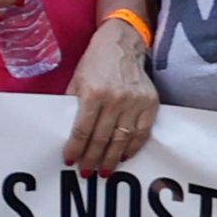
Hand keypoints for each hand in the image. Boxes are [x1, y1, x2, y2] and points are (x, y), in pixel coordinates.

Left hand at [63, 13, 158, 174]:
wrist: (122, 44)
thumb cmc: (95, 62)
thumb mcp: (77, 80)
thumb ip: (72, 104)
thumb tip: (66, 132)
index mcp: (94, 93)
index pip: (83, 130)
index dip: (75, 148)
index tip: (70, 160)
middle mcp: (116, 99)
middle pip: (102, 138)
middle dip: (92, 159)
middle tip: (86, 172)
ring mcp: (135, 102)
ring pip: (122, 140)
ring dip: (112, 159)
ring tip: (104, 172)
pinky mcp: (150, 103)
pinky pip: (142, 133)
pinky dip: (133, 147)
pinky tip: (124, 157)